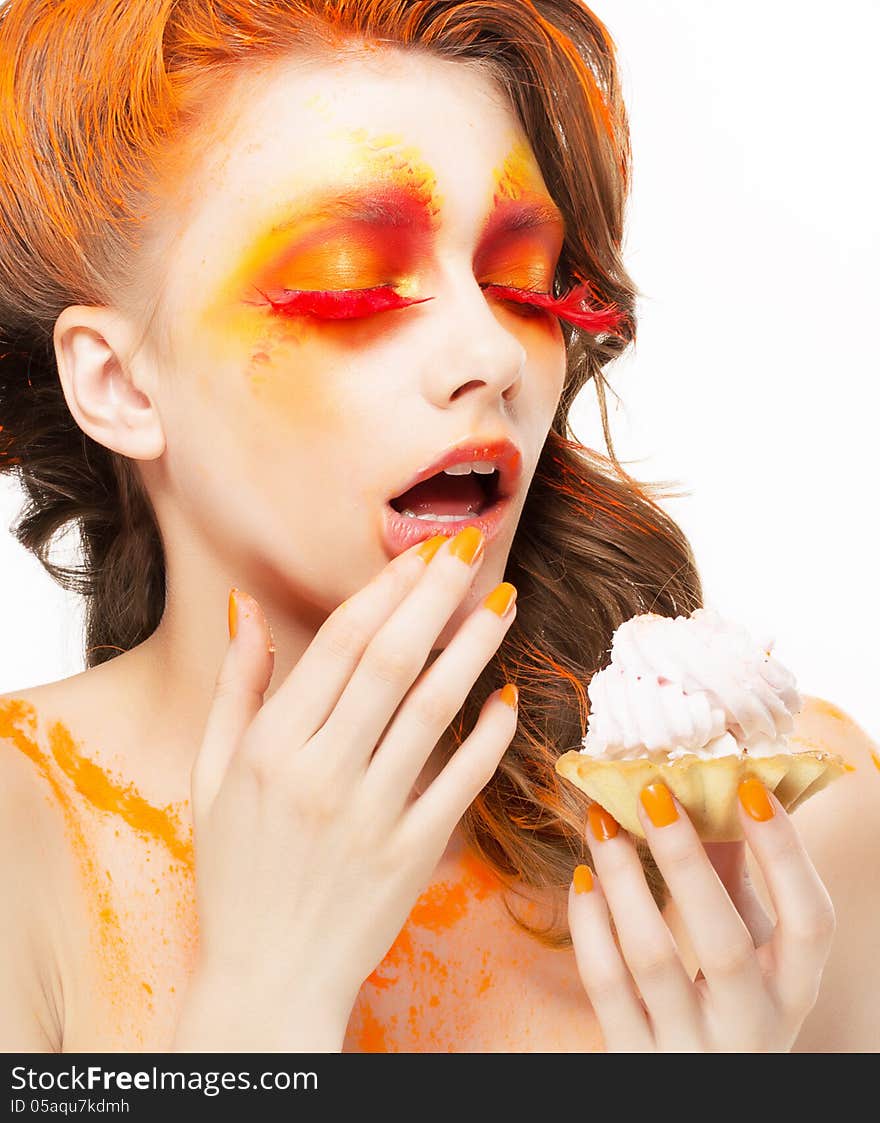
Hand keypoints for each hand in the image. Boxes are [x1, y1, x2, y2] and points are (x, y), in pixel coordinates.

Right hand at [174, 529, 518, 1050]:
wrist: (268, 978)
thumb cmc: (236, 872)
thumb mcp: (213, 777)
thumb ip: (236, 689)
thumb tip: (247, 608)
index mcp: (272, 747)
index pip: (340, 644)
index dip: (388, 589)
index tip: (423, 551)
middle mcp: (322, 773)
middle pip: (392, 662)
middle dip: (437, 596)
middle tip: (474, 547)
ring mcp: (370, 815)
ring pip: (435, 711)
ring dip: (473, 650)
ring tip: (504, 604)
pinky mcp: (412, 855)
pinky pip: (461, 782)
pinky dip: (490, 738)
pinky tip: (509, 697)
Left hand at [567, 780, 835, 1051]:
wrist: (701, 1099)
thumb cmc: (732, 1006)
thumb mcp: (754, 953)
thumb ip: (737, 879)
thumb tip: (714, 790)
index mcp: (794, 989)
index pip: (810, 922)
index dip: (785, 853)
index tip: (750, 785)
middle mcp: (751, 1025)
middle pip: (724, 943)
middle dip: (686, 861)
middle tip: (653, 791)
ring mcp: (690, 1048)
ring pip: (653, 959)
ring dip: (624, 881)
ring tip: (602, 823)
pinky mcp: (634, 1057)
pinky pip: (605, 985)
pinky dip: (590, 926)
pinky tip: (583, 879)